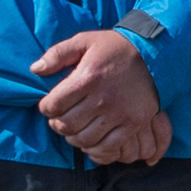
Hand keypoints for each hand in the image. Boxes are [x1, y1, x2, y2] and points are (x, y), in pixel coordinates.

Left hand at [33, 29, 169, 164]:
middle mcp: (103, 98)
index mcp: (88, 77)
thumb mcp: (84, 41)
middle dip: (57, 123)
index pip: (54, 105)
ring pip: (84, 139)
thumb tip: (35, 69)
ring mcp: (120, 113)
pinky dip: (95, 148)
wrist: (154, 54)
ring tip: (75, 128)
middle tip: (61, 117)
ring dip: (74, 137)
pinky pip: (108, 147)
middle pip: (67, 125)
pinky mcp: (133, 123)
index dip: (46, 107)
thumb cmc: (115, 48)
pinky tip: (91, 138)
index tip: (50, 104)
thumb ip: (57, 54)